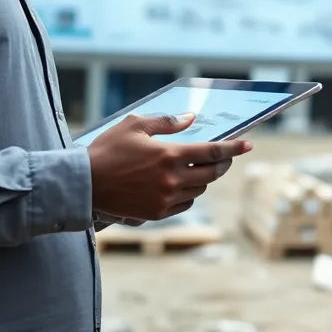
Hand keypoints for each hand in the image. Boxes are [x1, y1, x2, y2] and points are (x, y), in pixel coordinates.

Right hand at [87, 113, 251, 221]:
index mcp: (170, 155)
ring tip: (194, 168)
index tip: (248, 144)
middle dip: (222, 164)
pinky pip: (185, 203)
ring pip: (199, 189)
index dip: (234, 148)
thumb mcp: (135, 125)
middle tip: (222, 157)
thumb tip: (191, 119)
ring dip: (203, 178)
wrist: (84, 184)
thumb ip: (167, 122)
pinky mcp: (157, 213)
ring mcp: (165, 199)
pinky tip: (180, 185)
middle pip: (212, 173)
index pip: (213, 152)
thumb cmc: (108, 150)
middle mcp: (172, 180)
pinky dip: (188, 193)